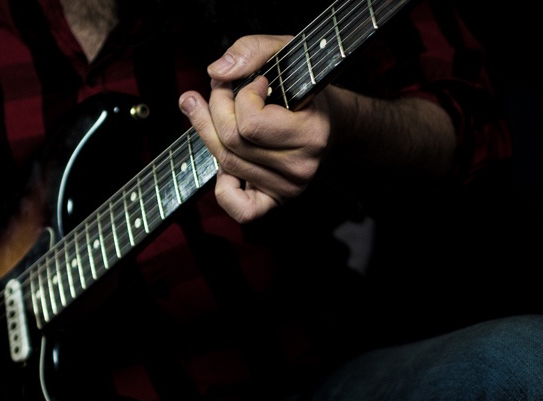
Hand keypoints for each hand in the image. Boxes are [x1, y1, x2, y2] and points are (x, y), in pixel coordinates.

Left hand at [179, 35, 332, 222]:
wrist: (332, 120)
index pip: (250, 124)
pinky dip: (224, 187)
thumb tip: (217, 72)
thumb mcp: (285, 51)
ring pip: (227, 163)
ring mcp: (289, 188)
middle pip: (232, 143)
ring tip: (214, 111)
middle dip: (215, 109)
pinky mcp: (276, 201)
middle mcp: (302, 167)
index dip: (238, 95)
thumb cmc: (304, 85)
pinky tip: (225, 163)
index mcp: (312, 133)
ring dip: (210, 133)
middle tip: (219, 90)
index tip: (254, 81)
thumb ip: (251, 50)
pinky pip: (240, 208)